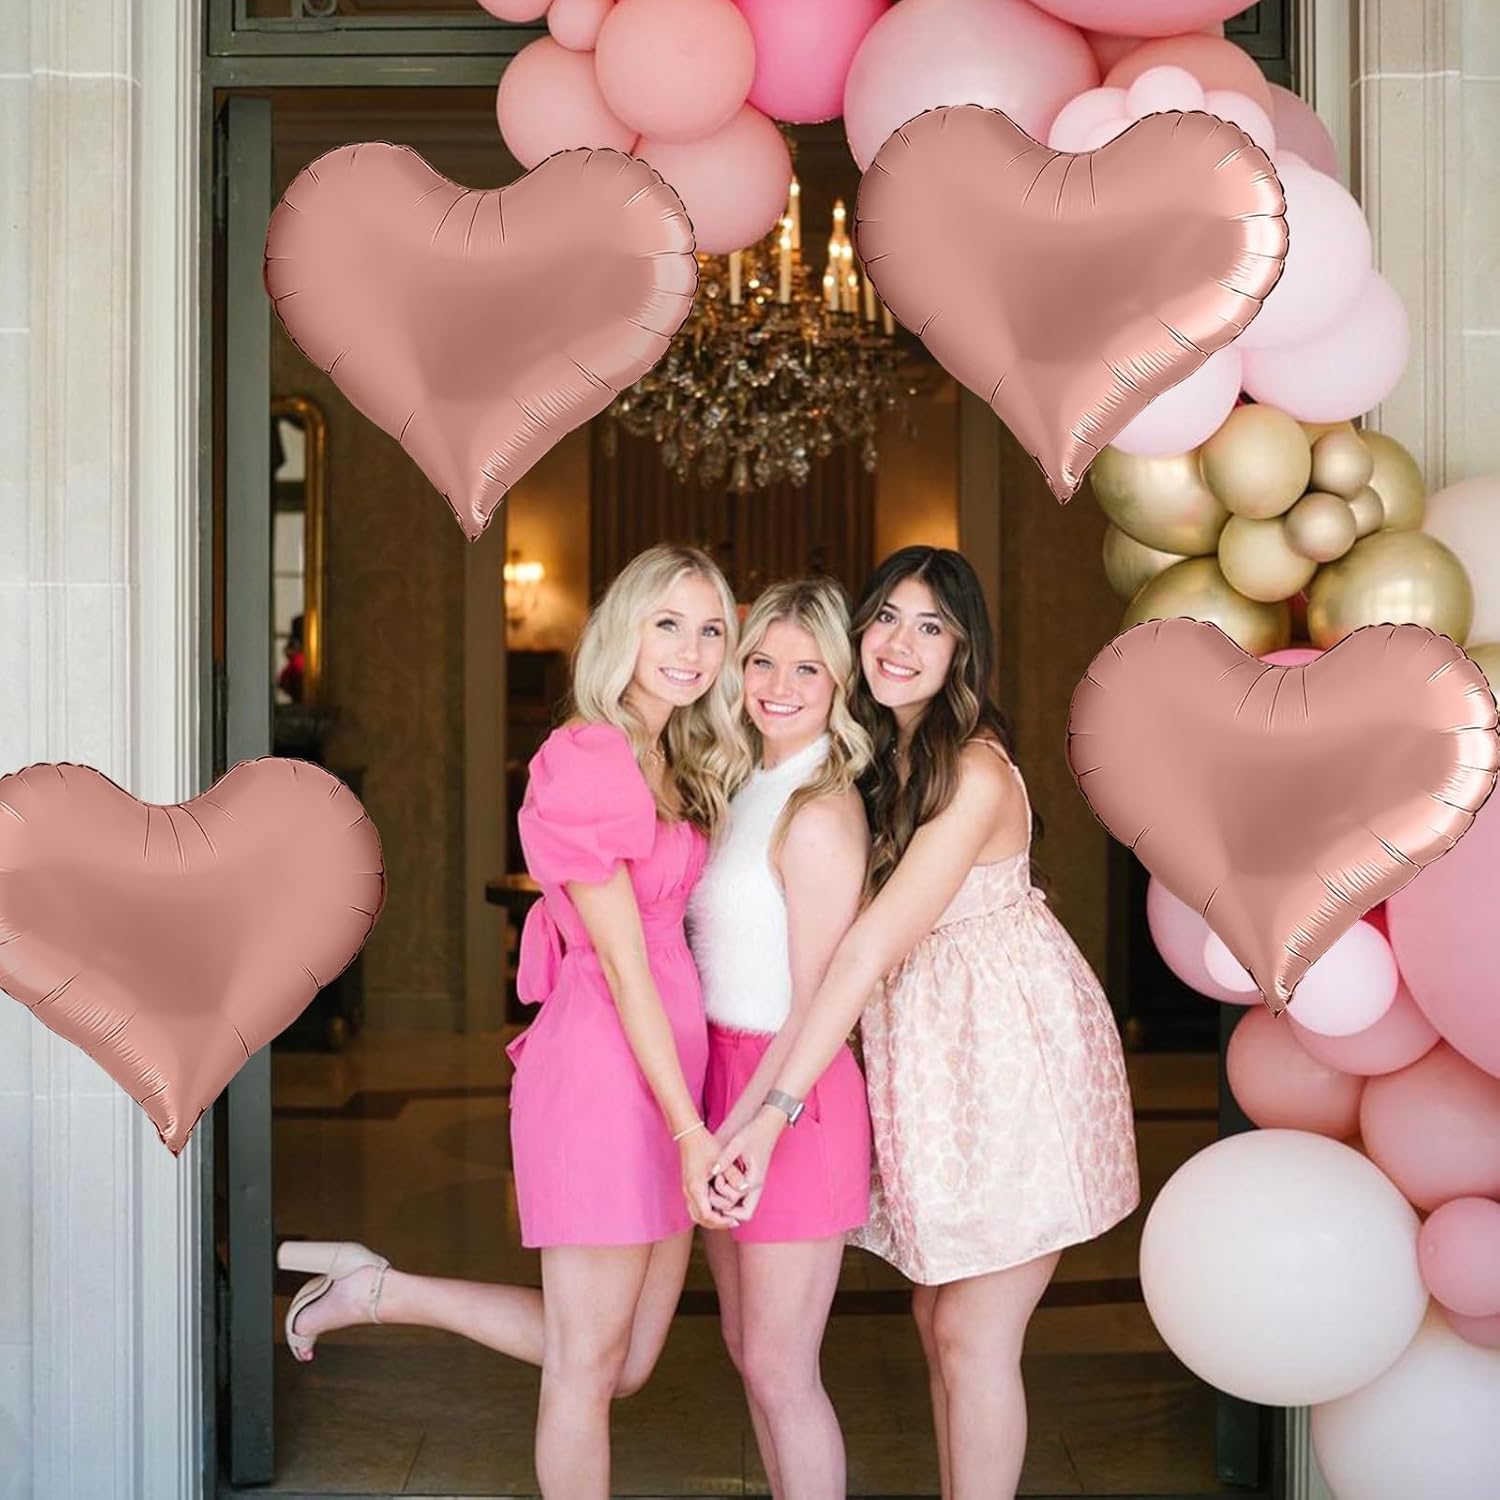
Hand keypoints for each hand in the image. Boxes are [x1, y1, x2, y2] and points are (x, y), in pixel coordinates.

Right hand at [678, 1125, 738, 1229]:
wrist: (689, 1134)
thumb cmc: (705, 1145)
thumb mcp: (722, 1158)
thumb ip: (733, 1174)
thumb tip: (744, 1188)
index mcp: (696, 1188)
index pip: (707, 1216)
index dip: (721, 1222)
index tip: (735, 1221)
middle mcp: (688, 1192)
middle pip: (700, 1219)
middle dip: (716, 1224)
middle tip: (732, 1223)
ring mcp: (687, 1189)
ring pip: (696, 1214)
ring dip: (711, 1219)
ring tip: (726, 1217)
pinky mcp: (688, 1186)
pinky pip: (695, 1206)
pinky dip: (706, 1211)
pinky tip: (719, 1206)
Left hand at [708, 1108, 783, 1223]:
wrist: (767, 1126)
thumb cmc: (753, 1133)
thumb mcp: (738, 1144)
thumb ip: (725, 1159)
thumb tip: (713, 1172)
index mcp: (754, 1180)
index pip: (740, 1207)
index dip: (724, 1203)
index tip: (713, 1190)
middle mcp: (756, 1186)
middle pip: (744, 1214)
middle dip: (726, 1211)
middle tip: (711, 1197)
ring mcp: (754, 1185)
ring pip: (742, 1208)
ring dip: (727, 1205)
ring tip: (712, 1192)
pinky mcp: (750, 1180)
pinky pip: (741, 1199)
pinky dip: (730, 1198)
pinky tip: (716, 1186)